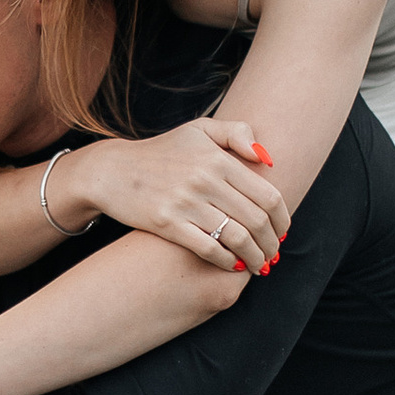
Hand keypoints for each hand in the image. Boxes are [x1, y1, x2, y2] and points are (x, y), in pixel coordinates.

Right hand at [57, 117, 286, 272]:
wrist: (112, 171)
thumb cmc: (161, 152)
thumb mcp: (198, 129)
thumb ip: (236, 132)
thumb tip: (266, 157)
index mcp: (218, 158)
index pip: (268, 195)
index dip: (282, 220)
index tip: (283, 233)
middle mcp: (205, 179)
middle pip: (257, 220)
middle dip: (272, 243)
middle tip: (274, 255)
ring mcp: (186, 202)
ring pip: (237, 238)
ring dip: (255, 257)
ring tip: (259, 265)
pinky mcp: (167, 223)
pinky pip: (209, 248)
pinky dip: (227, 261)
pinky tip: (233, 265)